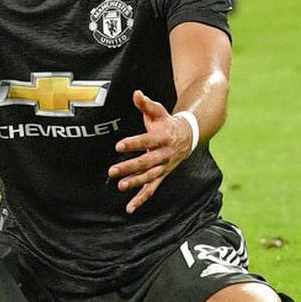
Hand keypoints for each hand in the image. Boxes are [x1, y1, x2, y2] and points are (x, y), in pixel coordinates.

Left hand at [108, 91, 196, 213]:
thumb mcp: (158, 111)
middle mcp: (165, 154)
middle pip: (146, 162)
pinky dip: (141, 199)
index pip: (147, 141)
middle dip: (129, 167)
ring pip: (149, 177)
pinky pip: (151, 189)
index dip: (134, 143)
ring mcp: (164, 167)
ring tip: (120, 185)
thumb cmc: (167, 122)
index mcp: (163, 137)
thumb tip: (136, 93)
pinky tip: (129, 208)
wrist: (188, 136)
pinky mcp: (161, 175)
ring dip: (135, 182)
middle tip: (112, 170)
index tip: (119, 145)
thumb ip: (146, 104)